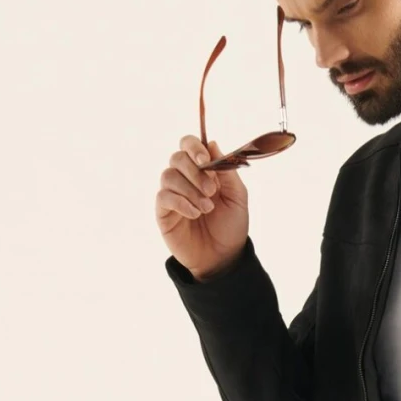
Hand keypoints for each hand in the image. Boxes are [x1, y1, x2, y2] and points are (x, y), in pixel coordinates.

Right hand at [155, 135, 250, 277]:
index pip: (189, 145)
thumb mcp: (237, 197)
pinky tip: (194, 214)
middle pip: (177, 157)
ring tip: (206, 208)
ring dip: (190, 190)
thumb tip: (212, 143)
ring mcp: (173, 194)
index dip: (193, 146)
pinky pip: (164, 196)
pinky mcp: (163, 211)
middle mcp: (185, 178)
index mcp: (203, 170)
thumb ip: (227, 171)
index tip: (204, 159)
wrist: (223, 257)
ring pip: (168, 176)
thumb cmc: (231, 227)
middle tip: (211, 191)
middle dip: (195, 172)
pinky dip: (181, 203)